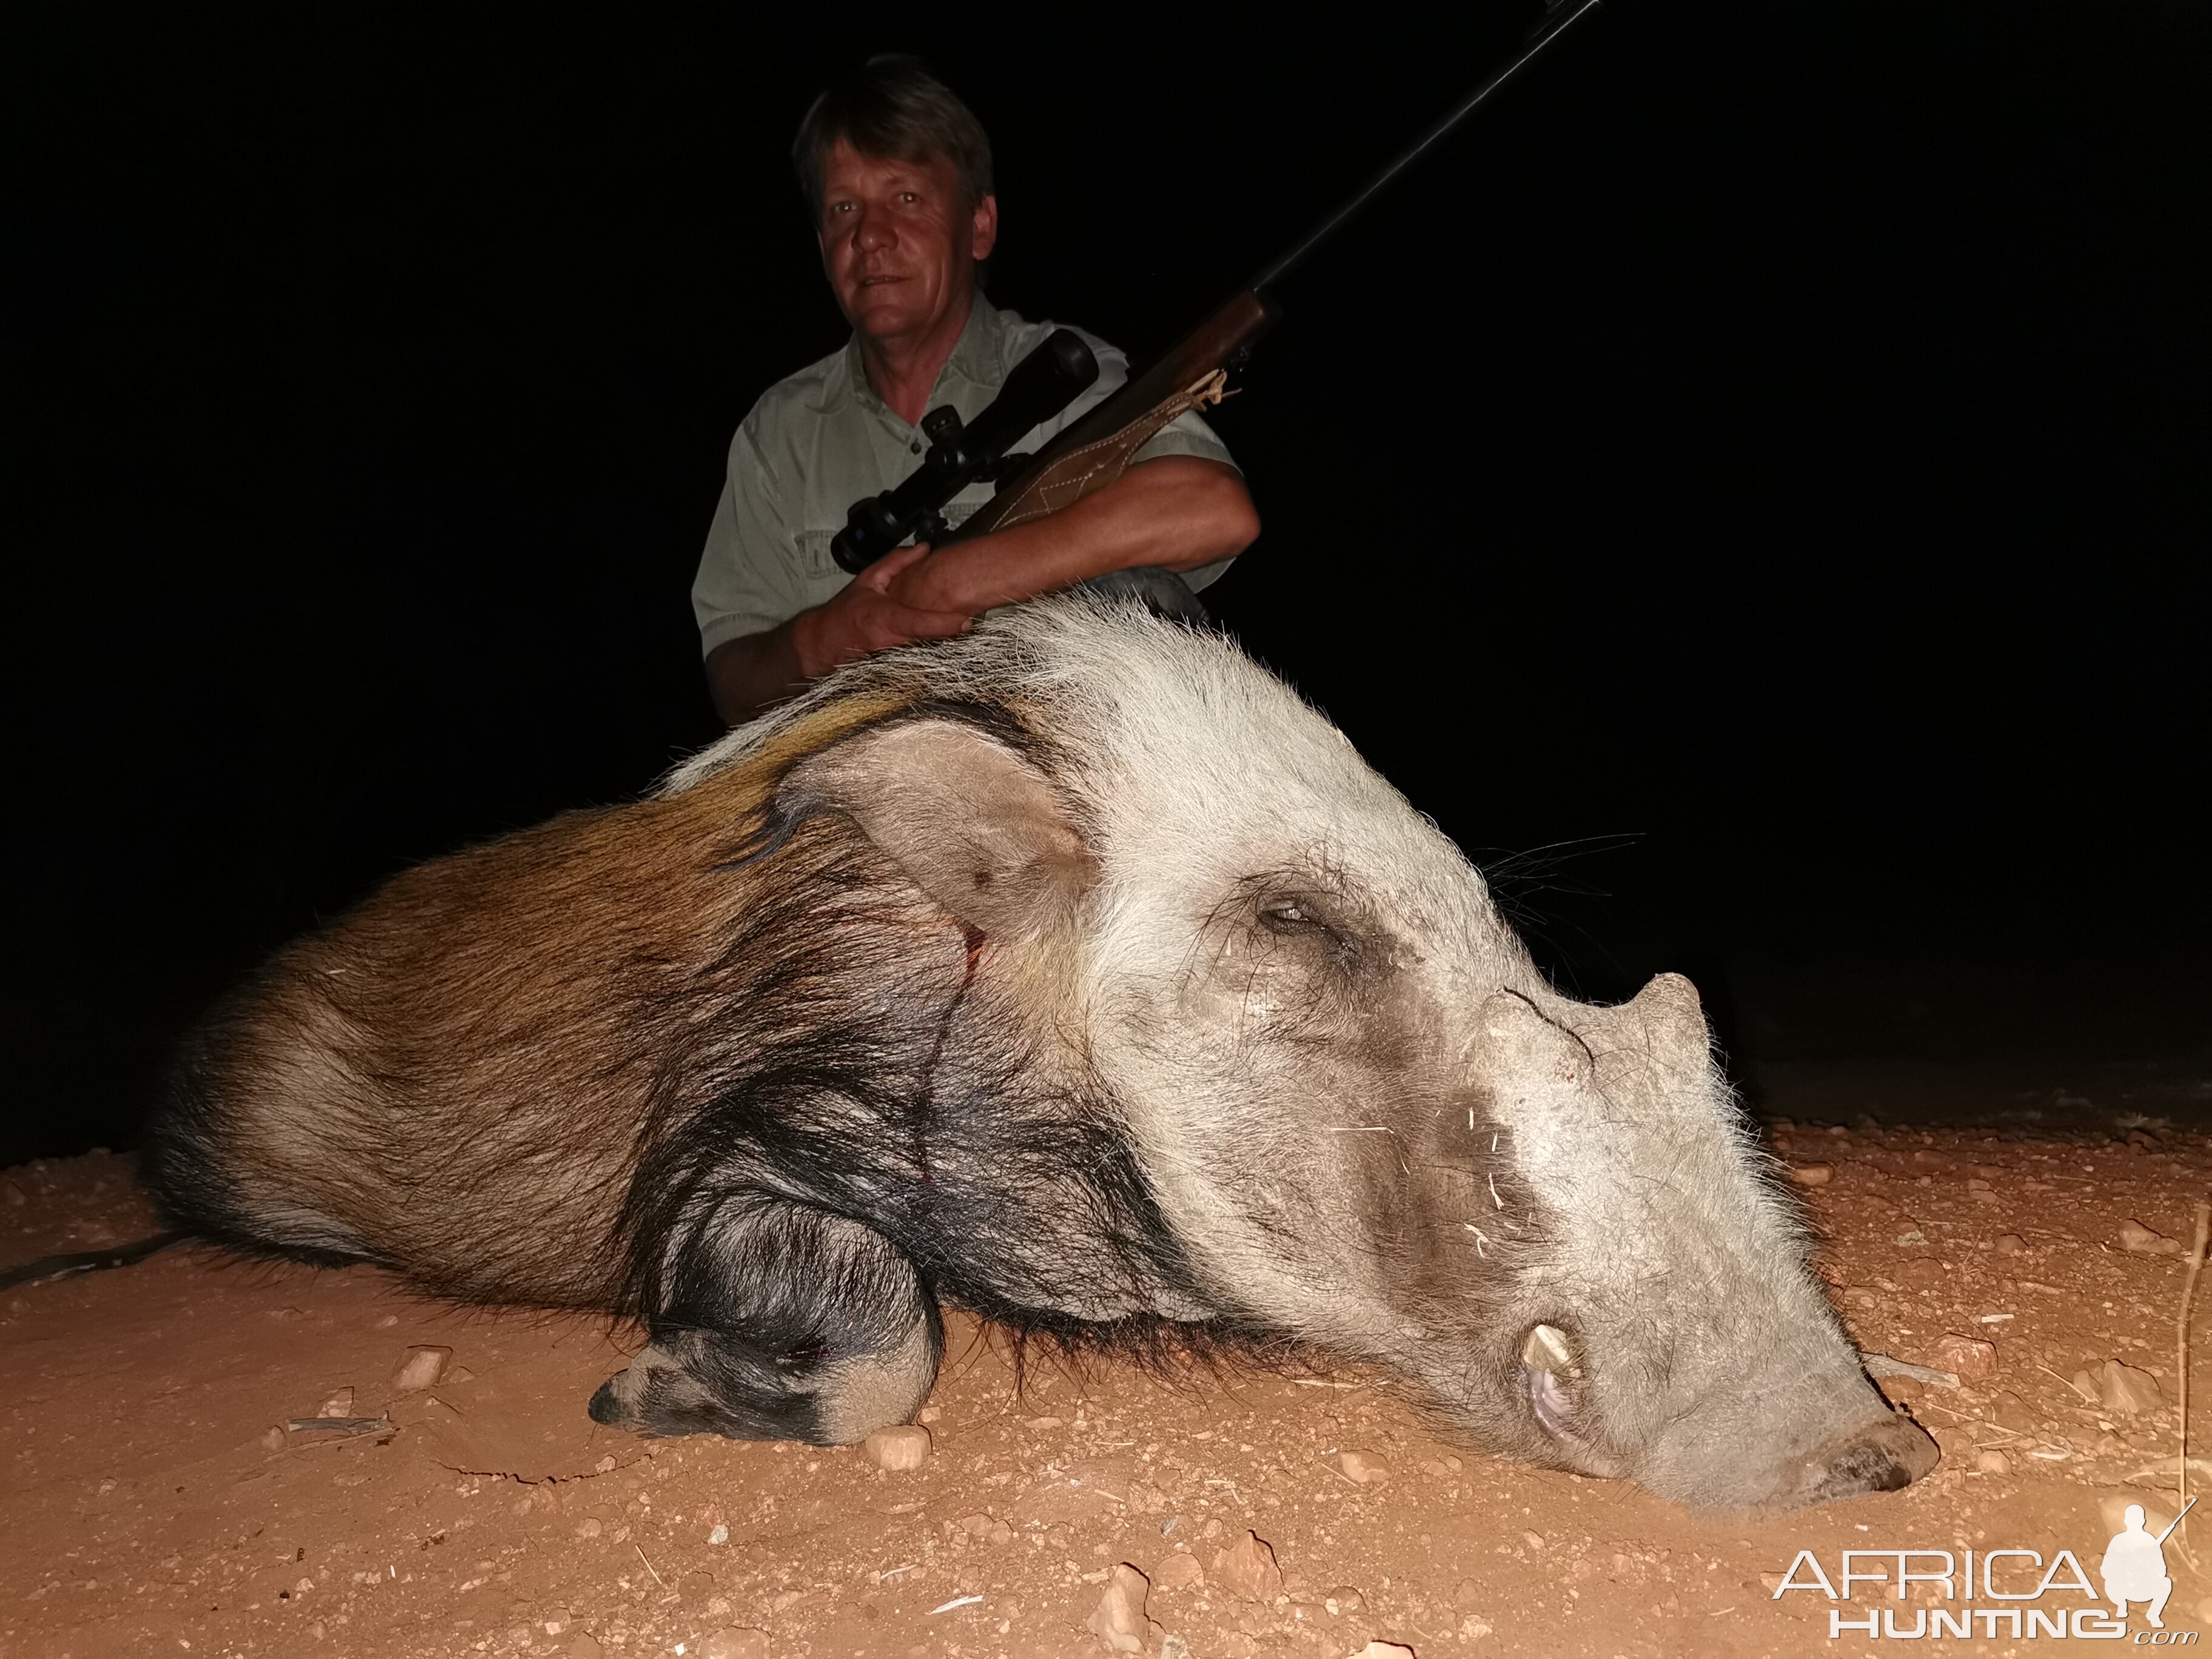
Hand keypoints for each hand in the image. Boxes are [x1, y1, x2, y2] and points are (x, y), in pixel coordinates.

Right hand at [790, 542, 972, 677]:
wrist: (822, 644)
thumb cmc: (844, 613)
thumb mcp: (867, 580)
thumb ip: (897, 563)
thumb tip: (924, 548)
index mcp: (885, 619)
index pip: (919, 624)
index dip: (944, 624)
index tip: (966, 621)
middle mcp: (891, 643)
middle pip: (931, 642)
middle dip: (951, 633)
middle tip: (971, 621)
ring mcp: (893, 661)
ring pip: (927, 654)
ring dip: (943, 644)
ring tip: (959, 632)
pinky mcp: (895, 672)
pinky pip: (919, 662)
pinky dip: (930, 653)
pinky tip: (939, 645)